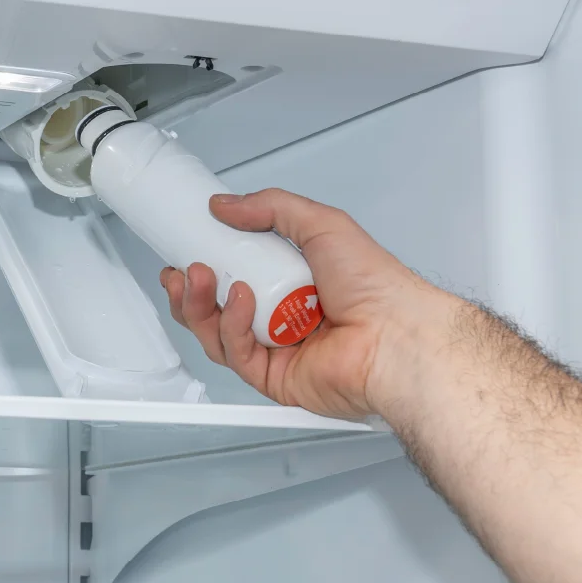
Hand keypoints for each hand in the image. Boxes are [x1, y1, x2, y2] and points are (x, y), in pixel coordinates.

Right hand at [160, 188, 448, 419]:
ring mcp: (278, 349)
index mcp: (294, 281)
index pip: (236, 273)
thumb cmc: (377, 287)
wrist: (396, 336)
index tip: (186, 248)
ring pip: (218, 333)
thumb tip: (225, 205)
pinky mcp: (274, 378)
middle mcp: (283, 316)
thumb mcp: (321, 224)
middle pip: (219, 307)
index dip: (207, 263)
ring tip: (200, 278)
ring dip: (202, 306)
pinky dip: (232, 327)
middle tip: (185, 268)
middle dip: (194, 289)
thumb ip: (270, 208)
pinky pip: (237, 354)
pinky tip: (242, 303)